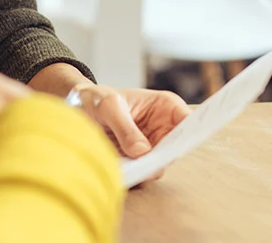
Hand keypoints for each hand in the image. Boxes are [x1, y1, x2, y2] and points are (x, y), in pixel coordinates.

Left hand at [70, 83, 190, 165]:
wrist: (79, 109)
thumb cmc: (98, 98)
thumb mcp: (108, 106)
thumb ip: (124, 127)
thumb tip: (142, 152)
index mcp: (166, 106)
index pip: (188, 122)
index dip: (191, 134)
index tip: (179, 145)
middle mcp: (164, 128)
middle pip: (175, 149)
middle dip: (162, 158)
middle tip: (148, 165)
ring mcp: (152, 146)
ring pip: (158, 164)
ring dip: (144, 168)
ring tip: (127, 167)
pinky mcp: (139, 161)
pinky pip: (141, 172)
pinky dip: (132, 173)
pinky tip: (119, 170)